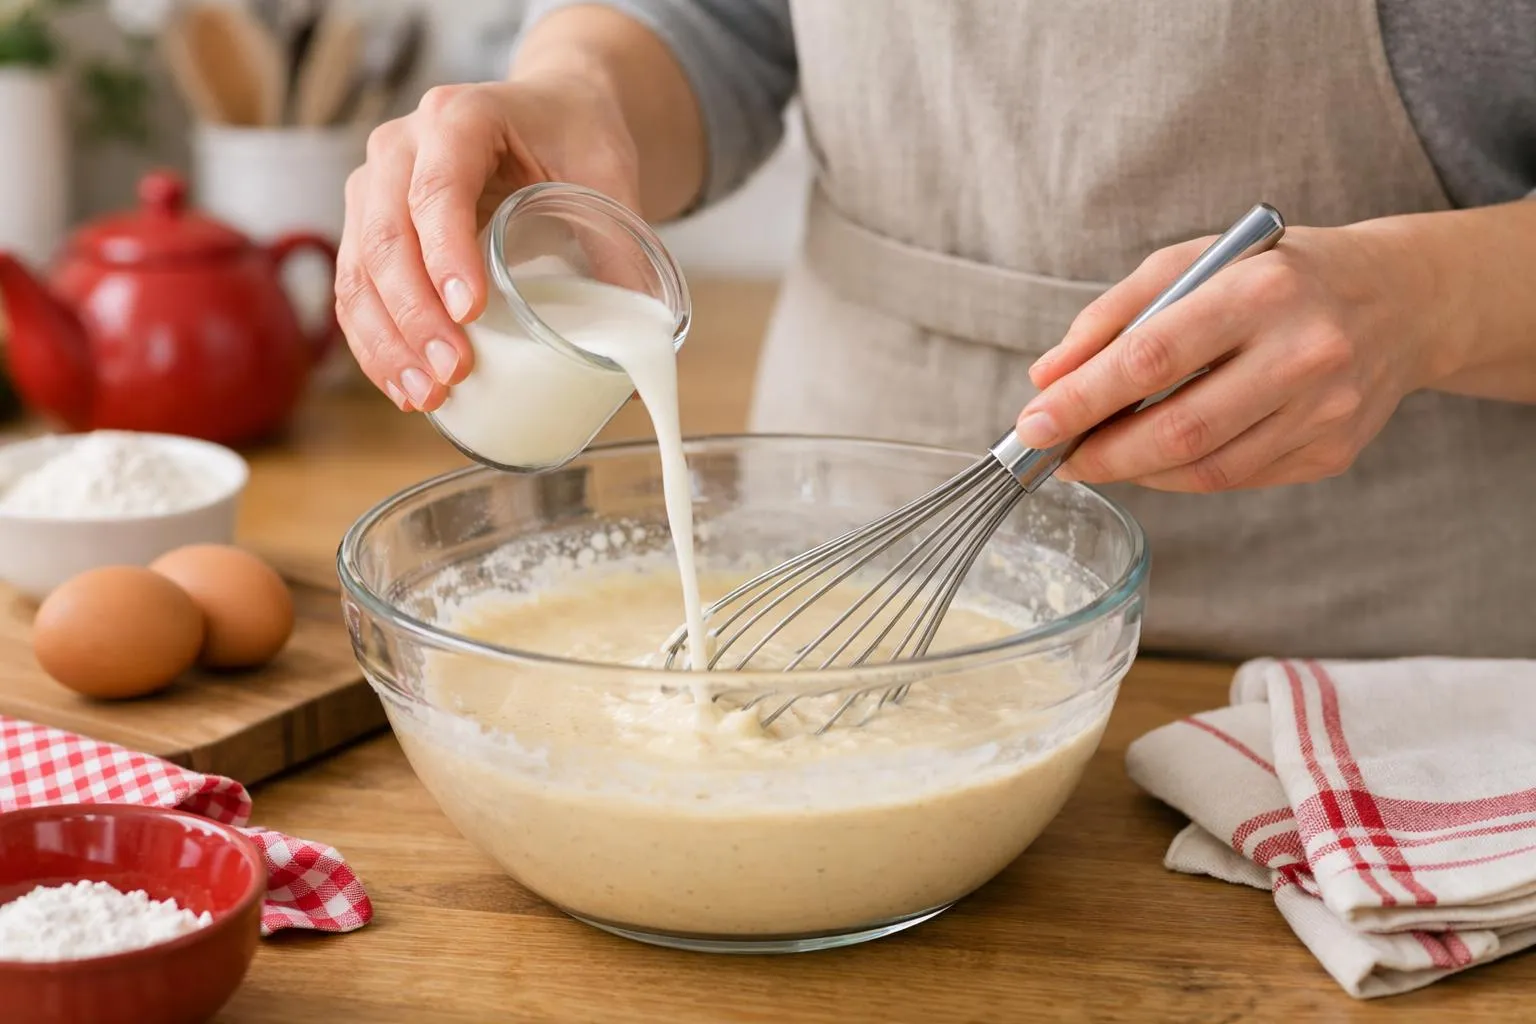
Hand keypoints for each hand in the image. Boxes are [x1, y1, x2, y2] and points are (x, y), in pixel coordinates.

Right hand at [336, 76, 641, 412]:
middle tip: (453, 371)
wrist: (549, 110)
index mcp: (460, 117)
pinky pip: (357, 290)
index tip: (471, 311)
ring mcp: (375, 186)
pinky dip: (375, 344)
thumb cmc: (575, 136)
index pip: (437, 188)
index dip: (446, 253)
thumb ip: (624, 246)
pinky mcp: (368, 227)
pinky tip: (404, 386)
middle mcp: (402, 146)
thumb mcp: (608, 173)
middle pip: (388, 235)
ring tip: (428, 396)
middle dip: (416, 315)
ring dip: (388, 342)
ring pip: (361, 270)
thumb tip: (644, 340)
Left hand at [1015, 225, 1445, 491]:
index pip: (1152, 357)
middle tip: (1057, 457)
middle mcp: (1304, 352)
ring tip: (1098, 457)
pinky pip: (1236, 478)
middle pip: (1179, 428)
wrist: (1401, 300)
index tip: (1033, 424)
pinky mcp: (1334, 451)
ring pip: (1206, 468)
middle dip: (1103, 452)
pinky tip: (1155, 458)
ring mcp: (1326, 410)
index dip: (1082, 400)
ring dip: (1136, 471)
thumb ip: (1113, 317)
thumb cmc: (1277, 275)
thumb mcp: (1192, 264)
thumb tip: (1045, 378)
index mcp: (1262, 290)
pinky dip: (1181, 475)